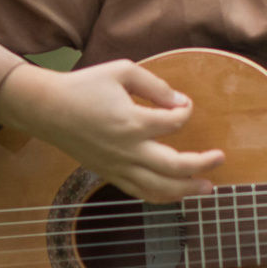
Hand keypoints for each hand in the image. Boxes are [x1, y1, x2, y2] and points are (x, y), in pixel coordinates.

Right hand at [0, 61, 226, 202]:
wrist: (46, 108)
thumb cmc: (84, 86)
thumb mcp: (122, 71)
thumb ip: (155, 85)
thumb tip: (181, 102)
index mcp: (132, 120)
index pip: (175, 122)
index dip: (186, 112)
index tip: (183, 105)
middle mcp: (127, 148)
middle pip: (174, 165)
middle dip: (202, 163)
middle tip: (220, 158)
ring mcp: (117, 165)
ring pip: (158, 187)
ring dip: (187, 190)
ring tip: (208, 188)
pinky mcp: (109, 173)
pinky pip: (139, 192)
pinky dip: (161, 196)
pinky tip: (177, 194)